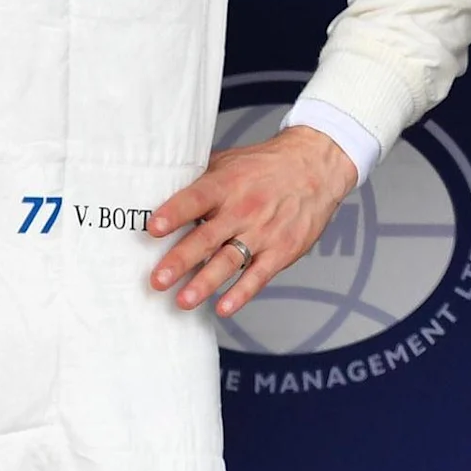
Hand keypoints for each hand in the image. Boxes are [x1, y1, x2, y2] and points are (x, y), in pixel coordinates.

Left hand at [145, 124, 357, 314]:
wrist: (317, 167)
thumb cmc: (265, 166)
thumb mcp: (229, 162)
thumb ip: (198, 180)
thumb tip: (156, 192)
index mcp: (226, 184)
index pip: (196, 198)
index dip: (174, 213)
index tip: (153, 229)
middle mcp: (243, 209)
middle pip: (207, 237)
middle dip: (180, 260)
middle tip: (158, 279)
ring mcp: (263, 232)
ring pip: (230, 261)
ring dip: (205, 283)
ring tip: (183, 301)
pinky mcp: (281, 251)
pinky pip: (259, 276)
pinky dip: (242, 293)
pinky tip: (223, 307)